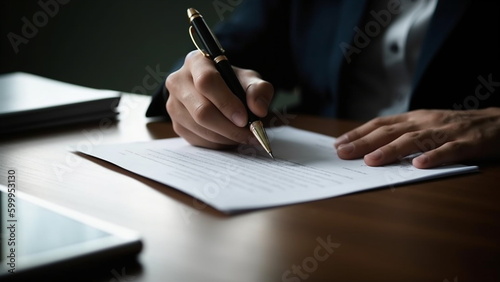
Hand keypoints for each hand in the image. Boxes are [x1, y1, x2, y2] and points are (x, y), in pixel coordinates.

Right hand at [165, 50, 273, 148]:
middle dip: (229, 127)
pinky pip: (197, 139)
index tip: (244, 119)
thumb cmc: (232, 83)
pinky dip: (217, 143)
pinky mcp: (176, 124)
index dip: (226, 103)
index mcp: (196, 62)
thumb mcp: (249, 80)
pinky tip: (230, 138)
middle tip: (250, 135)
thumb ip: (259, 90)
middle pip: (201, 110)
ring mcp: (173, 104)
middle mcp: (178, 81)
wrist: (216, 93)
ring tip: (243, 136)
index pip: (207, 81)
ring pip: (199, 128)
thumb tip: (259, 110)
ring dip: (226, 137)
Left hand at [334, 108, 499, 167]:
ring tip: (371, 161)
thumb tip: (371, 147)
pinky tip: (419, 165)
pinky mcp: (467, 143)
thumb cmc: (456, 127)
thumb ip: (404, 133)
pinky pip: (449, 151)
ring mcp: (446, 132)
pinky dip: (433, 157)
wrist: (498, 122)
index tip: (338, 143)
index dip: (358, 133)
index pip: (381, 124)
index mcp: (415, 118)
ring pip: (415, 140)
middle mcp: (426, 122)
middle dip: (364, 142)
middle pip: (390, 132)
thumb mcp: (427, 125)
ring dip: (391, 150)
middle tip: (343, 153)